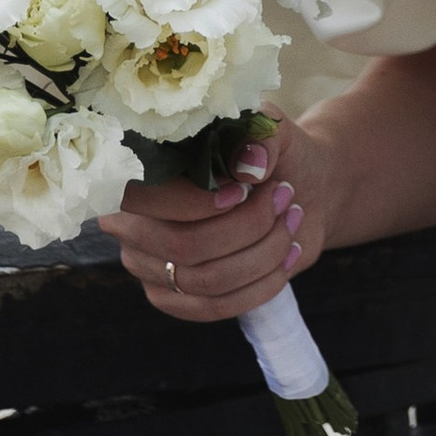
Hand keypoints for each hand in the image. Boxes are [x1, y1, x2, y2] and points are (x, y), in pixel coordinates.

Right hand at [98, 114, 332, 321]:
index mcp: (137, 173)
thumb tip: (250, 165)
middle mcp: (132, 222)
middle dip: (246, 226)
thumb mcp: (270, 128)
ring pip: (207, 279)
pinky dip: (263, 284)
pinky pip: (217, 307)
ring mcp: (149, 266)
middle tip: (285, 195)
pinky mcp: (175, 300)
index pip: (146, 198)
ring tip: (293, 219)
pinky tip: (288, 254)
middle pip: (183, 246)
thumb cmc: (272, 154)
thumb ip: (258, 134)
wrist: (303, 188)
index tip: (246, 188)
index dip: (196, 201)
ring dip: (264, 252)